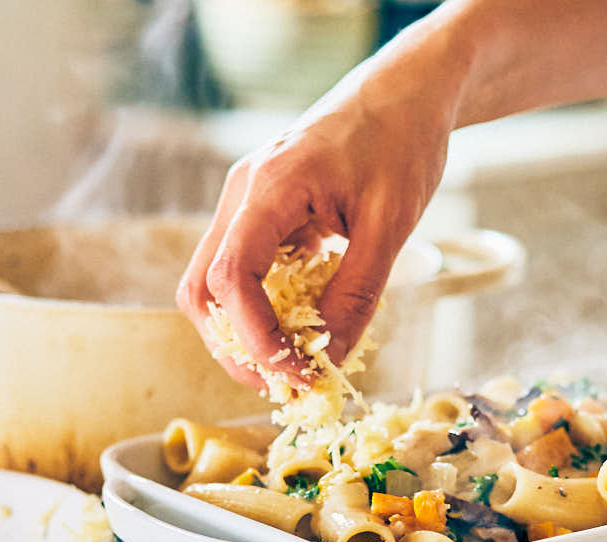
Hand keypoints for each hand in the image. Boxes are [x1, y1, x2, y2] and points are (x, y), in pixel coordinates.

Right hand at [176, 60, 453, 390]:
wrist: (403, 93)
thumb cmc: (402, 144)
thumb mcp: (391, 224)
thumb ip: (358, 293)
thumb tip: (330, 359)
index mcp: (269, 186)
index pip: (231, 276)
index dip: (254, 336)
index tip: (294, 372)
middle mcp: (241, 194)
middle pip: (203, 289)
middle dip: (237, 347)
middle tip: (286, 384)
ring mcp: (244, 204)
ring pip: (212, 285)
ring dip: (242, 334)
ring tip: (291, 366)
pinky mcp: (259, 214)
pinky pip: (240, 272)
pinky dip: (259, 310)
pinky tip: (298, 331)